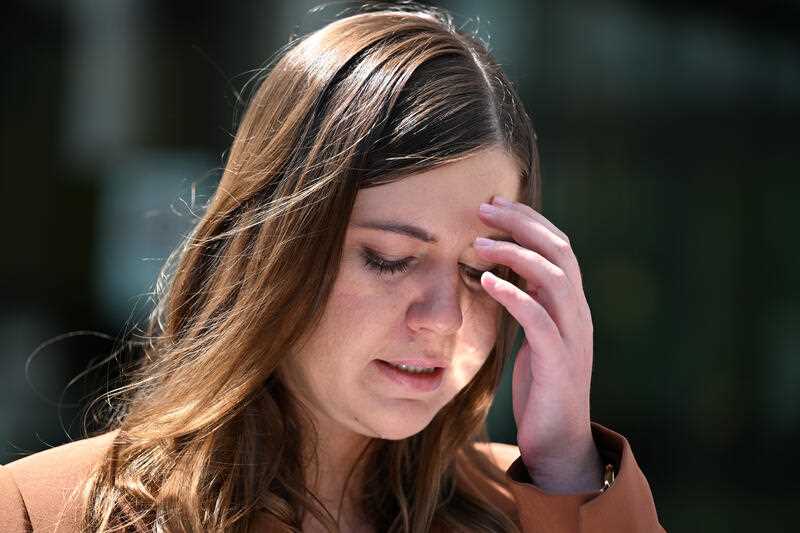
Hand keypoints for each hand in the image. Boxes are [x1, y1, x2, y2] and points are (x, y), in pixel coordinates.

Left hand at [475, 195, 602, 492]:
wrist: (559, 442)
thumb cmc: (540, 385)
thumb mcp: (535, 335)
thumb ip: (528, 302)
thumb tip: (503, 271)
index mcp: (570, 304)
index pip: (558, 246)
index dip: (528, 220)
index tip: (493, 203)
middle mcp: (577, 313)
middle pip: (559, 251)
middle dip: (522, 223)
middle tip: (483, 207)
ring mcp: (572, 337)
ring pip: (554, 278)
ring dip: (516, 254)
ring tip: (479, 242)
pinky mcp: (559, 363)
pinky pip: (539, 321)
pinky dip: (514, 296)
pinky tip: (487, 282)